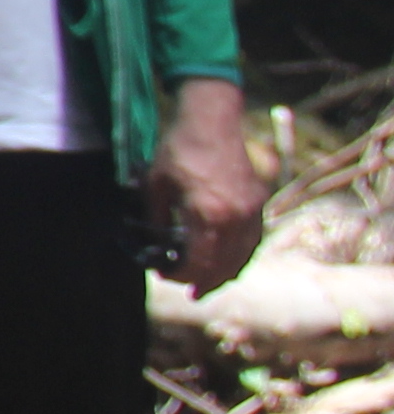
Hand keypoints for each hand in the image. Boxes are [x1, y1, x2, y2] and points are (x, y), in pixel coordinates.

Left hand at [151, 77, 262, 295]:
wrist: (213, 120)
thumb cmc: (180, 150)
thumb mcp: (156, 186)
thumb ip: (156, 219)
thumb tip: (155, 245)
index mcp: (209, 215)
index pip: (200, 262)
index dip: (181, 275)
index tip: (166, 274)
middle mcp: (237, 218)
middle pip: (226, 266)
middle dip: (206, 283)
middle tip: (191, 292)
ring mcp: (252, 211)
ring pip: (244, 255)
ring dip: (227, 274)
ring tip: (210, 284)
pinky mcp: (258, 202)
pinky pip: (253, 240)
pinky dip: (241, 255)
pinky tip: (228, 261)